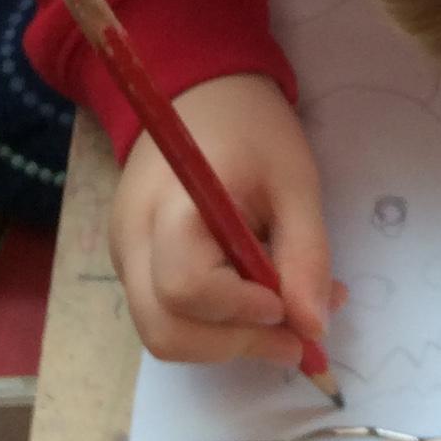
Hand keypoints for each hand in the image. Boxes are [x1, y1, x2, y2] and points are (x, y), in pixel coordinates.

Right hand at [109, 72, 338, 368]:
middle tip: (294, 337)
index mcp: (170, 205)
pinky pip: (166, 316)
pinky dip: (213, 327)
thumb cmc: (252, 131)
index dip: (238, 310)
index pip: (185, 286)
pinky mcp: (134, 266)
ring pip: (163, 334)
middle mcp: (132, 239)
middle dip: (234, 345)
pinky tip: (254, 304)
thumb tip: (314, 330)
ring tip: (281, 320)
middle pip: (165, 330)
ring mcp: (126, 256)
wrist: (200, 95)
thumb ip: (306, 256)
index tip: (285, 304)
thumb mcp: (297, 183)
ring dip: (226, 343)